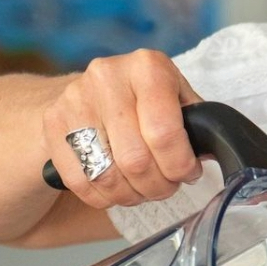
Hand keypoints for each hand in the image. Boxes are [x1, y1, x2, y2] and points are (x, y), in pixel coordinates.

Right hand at [42, 50, 205, 209]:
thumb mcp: (176, 97)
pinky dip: (104, 198)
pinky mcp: (52, 125)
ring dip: (132, 195)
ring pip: (108, 176)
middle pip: (136, 160)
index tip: (188, 173)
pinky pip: (81, 182)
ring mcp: (74, 100)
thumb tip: (214, 152)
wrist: (89, 91)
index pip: (164, 133)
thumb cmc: (145, 101)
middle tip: (166, 186)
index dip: (180, 166)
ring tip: (143, 190)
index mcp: (147, 67)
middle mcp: (107, 77)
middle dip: (159, 185)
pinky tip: (117, 190)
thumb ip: (196, 123)